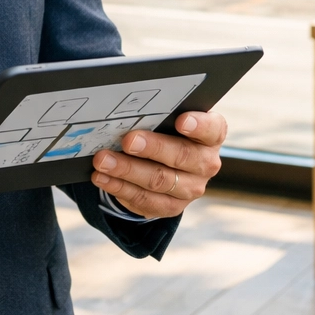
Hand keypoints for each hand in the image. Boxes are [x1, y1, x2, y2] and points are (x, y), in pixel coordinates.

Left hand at [89, 111, 226, 219]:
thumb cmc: (167, 131)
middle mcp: (206, 163)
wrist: (167, 163)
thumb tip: (127, 108)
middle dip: (152, 147)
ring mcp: (191, 188)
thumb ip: (159, 114)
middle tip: (128, 140)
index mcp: (211, 136)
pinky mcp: (171, 206)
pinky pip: (145, 200)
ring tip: (103, 160)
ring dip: (127, 170)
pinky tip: (102, 177)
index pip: (212, 129)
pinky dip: (120, 187)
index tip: (181, 120)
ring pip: (159, 180)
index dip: (198, 125)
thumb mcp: (168, 119)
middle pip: (181, 156)